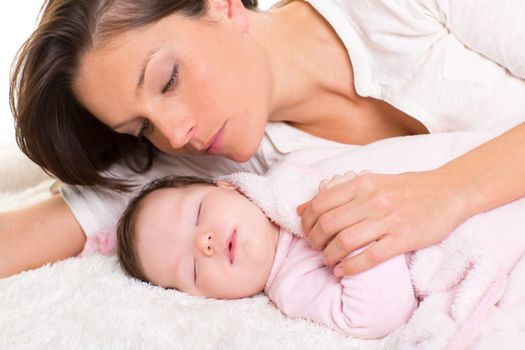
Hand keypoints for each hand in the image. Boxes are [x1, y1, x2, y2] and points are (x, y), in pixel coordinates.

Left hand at [297, 170, 465, 275]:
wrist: (448, 191)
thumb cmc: (405, 188)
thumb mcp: (370, 183)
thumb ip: (337, 194)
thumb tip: (301, 208)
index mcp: (362, 184)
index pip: (320, 203)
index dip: (307, 222)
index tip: (307, 232)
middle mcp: (373, 200)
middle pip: (328, 224)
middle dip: (315, 241)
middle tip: (316, 249)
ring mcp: (389, 219)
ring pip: (345, 241)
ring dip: (329, 256)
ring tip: (328, 261)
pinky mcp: (405, 238)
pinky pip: (370, 256)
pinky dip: (350, 267)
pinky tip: (342, 271)